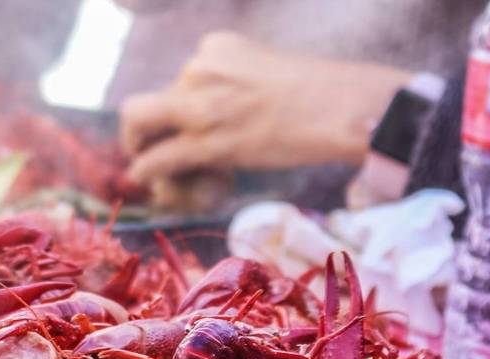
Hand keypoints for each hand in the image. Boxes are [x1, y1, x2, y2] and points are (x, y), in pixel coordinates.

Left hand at [120, 32, 411, 183]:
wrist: (351, 109)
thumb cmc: (324, 97)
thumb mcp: (267, 75)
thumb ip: (235, 90)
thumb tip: (219, 120)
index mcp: (217, 47)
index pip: (179, 81)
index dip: (178, 110)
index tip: (190, 129)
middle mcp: (201, 67)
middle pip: (151, 101)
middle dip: (143, 128)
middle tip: (148, 147)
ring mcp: (201, 102)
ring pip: (139, 122)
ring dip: (138, 148)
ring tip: (147, 167)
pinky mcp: (208, 139)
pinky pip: (158, 158)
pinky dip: (146, 170)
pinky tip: (146, 179)